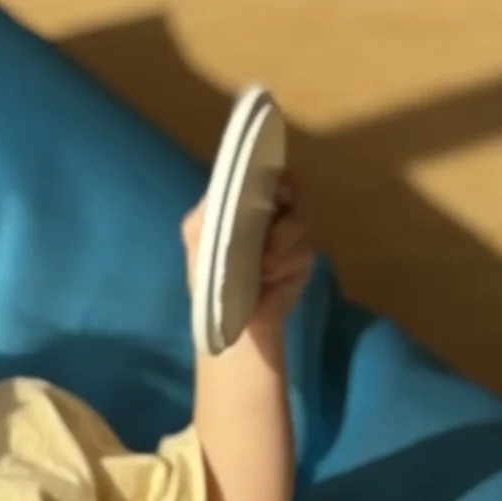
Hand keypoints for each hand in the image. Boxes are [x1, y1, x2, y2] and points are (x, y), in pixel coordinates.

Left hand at [179, 170, 312, 349]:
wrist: (234, 323)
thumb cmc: (211, 282)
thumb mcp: (198, 241)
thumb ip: (206, 211)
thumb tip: (223, 186)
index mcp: (242, 207)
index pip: (261, 177)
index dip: (266, 176)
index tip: (266, 186)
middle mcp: (269, 216)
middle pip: (288, 190)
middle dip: (281, 204)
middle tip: (273, 216)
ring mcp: (288, 235)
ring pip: (297, 221)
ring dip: (279, 242)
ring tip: (262, 266)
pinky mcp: (302, 257)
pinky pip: (304, 248)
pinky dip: (286, 261)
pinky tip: (272, 276)